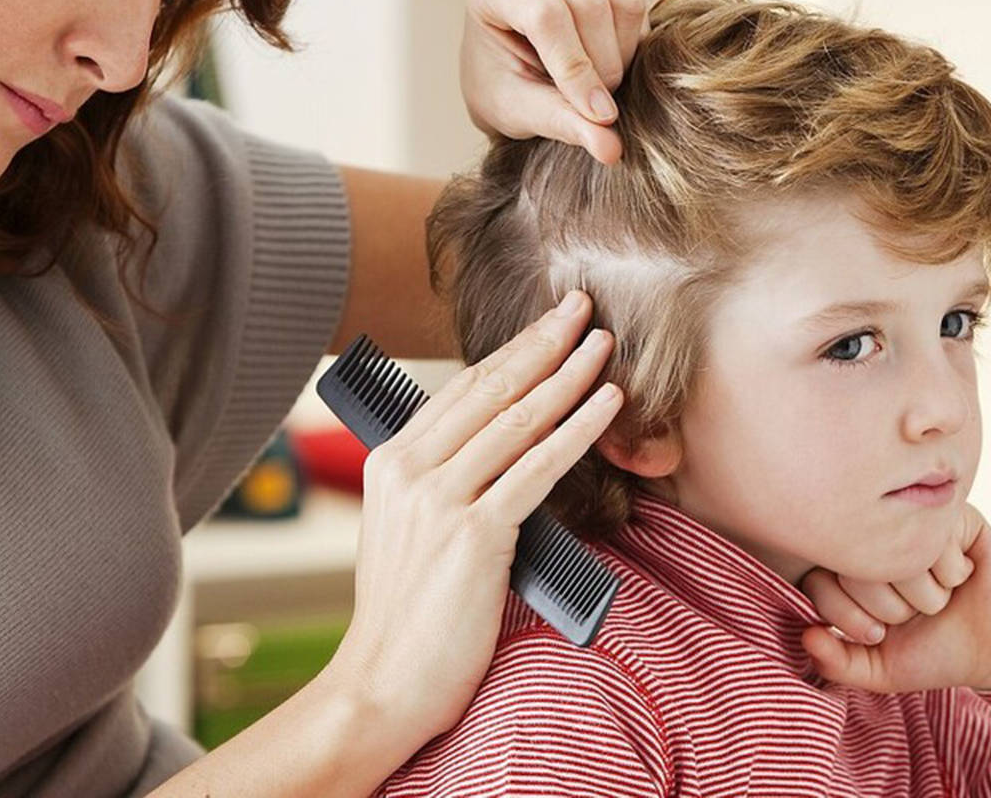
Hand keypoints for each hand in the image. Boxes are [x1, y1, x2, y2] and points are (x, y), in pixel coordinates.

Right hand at [320, 290, 624, 744]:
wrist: (384, 684)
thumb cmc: (407, 617)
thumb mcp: (408, 533)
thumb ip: (443, 486)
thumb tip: (500, 451)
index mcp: (389, 463)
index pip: (462, 390)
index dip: (511, 351)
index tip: (549, 323)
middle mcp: (409, 471)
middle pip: (491, 390)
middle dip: (543, 343)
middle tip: (583, 307)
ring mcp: (439, 501)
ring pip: (518, 421)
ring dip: (568, 376)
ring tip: (604, 345)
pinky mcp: (474, 535)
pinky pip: (539, 468)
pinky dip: (578, 430)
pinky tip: (606, 404)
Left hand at [459, 0, 646, 164]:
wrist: (508, 64)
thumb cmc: (502, 86)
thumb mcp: (520, 111)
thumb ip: (562, 123)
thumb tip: (610, 148)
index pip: (545, 14)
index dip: (576, 67)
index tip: (597, 114)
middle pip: (588, 3)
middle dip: (603, 64)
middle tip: (597, 105)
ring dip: (622, 53)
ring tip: (601, 83)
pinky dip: (633, 39)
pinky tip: (611, 60)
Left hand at [798, 531, 977, 646]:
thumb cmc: (937, 653)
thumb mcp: (879, 669)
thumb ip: (836, 662)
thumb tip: (806, 636)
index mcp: (848, 569)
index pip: (818, 578)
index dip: (847, 614)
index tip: (877, 633)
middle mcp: (872, 538)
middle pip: (854, 562)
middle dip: (890, 606)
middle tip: (916, 615)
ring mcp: (910, 521)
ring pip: (895, 547)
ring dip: (925, 591)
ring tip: (943, 595)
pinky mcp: (950, 514)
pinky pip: (935, 535)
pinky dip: (952, 571)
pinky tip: (964, 576)